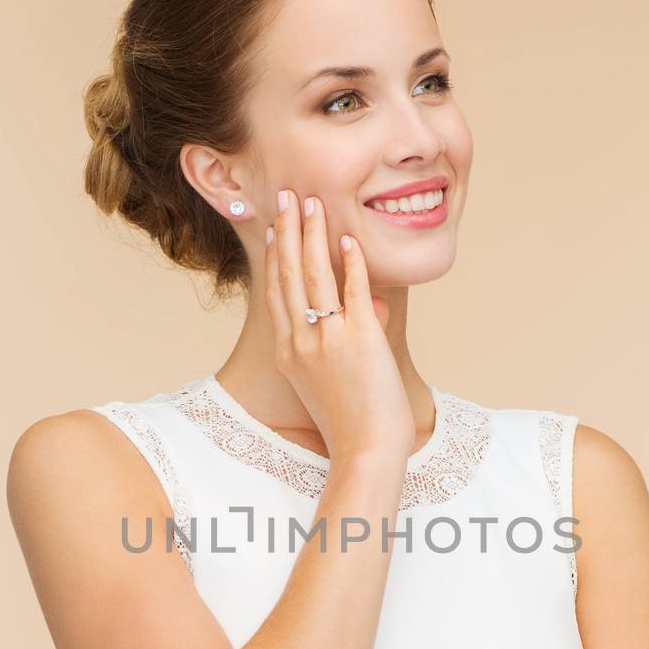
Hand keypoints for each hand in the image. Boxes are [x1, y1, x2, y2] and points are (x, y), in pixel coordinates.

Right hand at [266, 190, 415, 465]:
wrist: (365, 451)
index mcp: (289, 353)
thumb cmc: (352, 424)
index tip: (274, 227)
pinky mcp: (359, 338)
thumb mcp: (331, 383)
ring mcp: (328, 338)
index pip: (277, 292)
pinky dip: (351, 261)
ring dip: (313, 234)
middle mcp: (301, 341)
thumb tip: (374, 311)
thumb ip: (343, 344)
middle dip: (288, 230)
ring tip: (314, 204)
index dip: (275, 255)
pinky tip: (349, 238)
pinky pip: (353, 289)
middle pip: (289, 274)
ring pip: (314, 274)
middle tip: (288, 197)